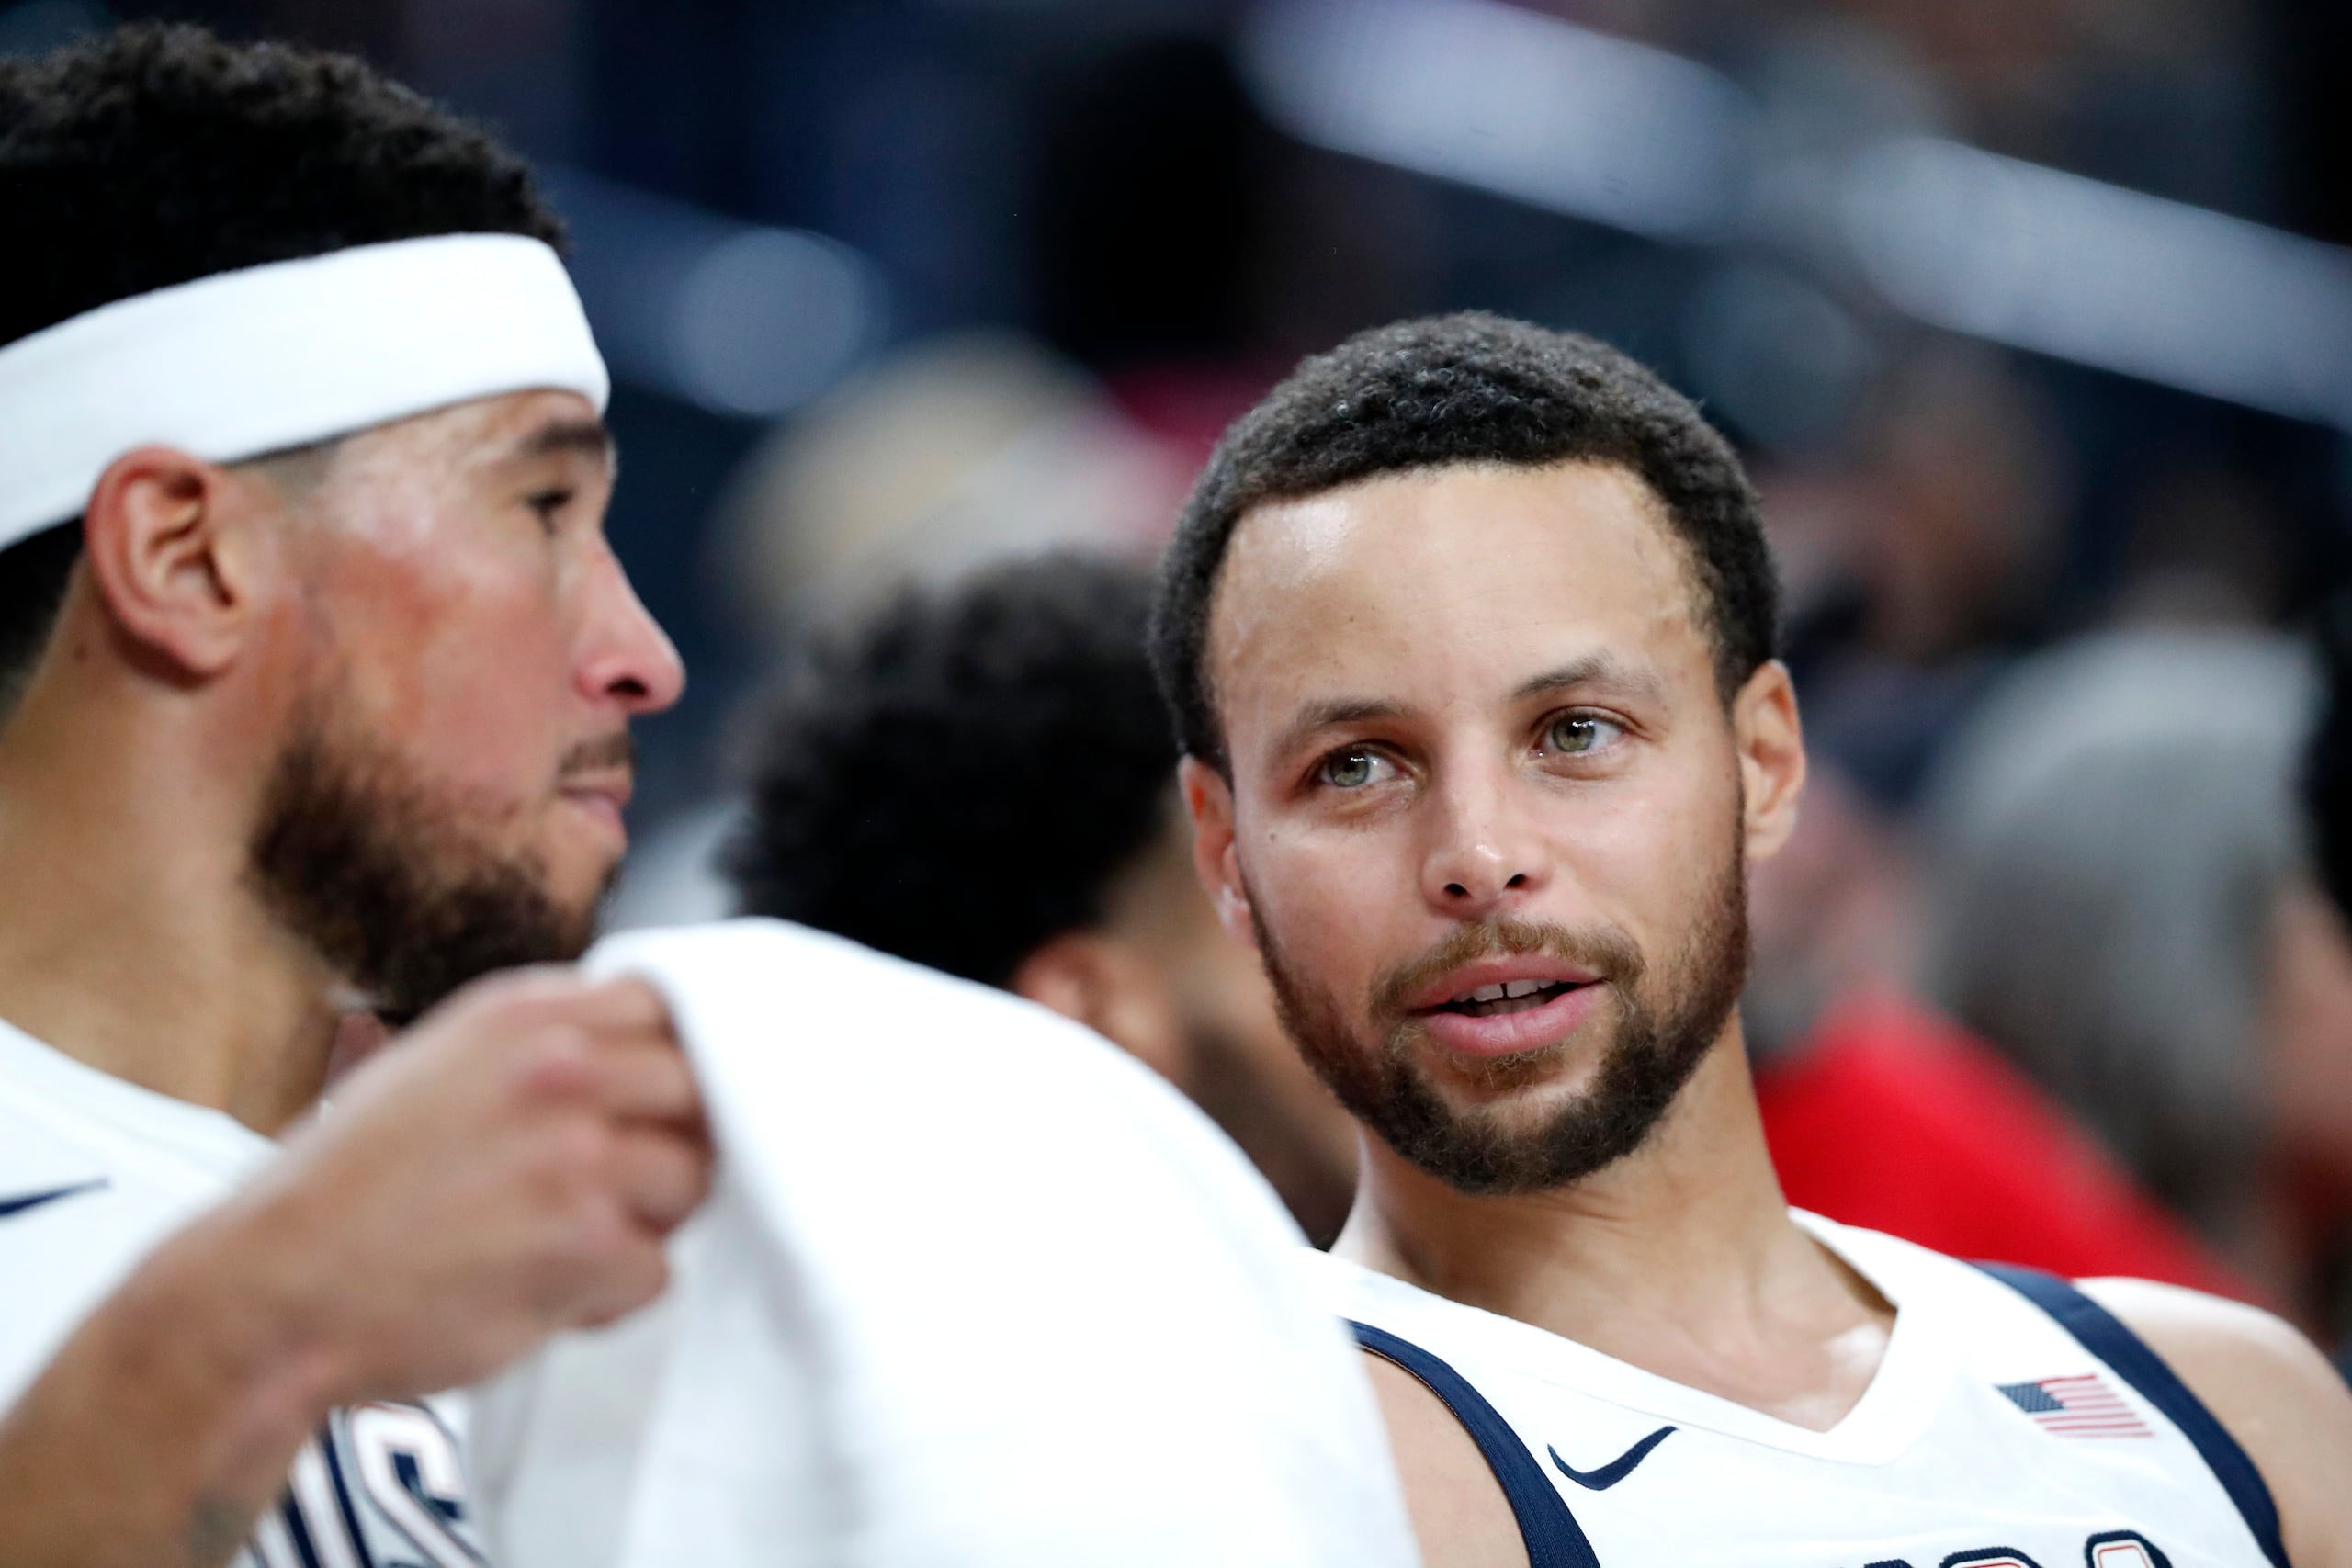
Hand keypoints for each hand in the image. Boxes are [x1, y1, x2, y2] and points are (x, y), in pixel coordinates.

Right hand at [205, 968, 711, 1405]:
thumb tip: (636, 1048)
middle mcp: (562, 1069)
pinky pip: (658, 1270)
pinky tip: (545, 1297)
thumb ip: (539, 1045)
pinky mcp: (587, 1243)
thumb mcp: (436, 1065)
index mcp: (523, 1015)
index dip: (673, 1063)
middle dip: (670, 1144)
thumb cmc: (347, 1189)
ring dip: (646, 1224)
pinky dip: (611, 1296)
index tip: (651, 1106)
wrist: (272, 1289)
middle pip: (701, 1093)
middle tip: (612, 1189)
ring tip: (563, 1247)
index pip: (669, 1007)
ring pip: (692, 1181)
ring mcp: (581, 1153)